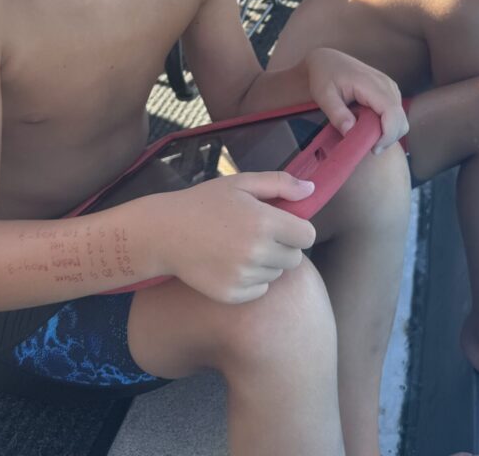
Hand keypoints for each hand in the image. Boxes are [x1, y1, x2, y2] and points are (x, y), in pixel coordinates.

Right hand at [156, 172, 316, 303]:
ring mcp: (244, 276)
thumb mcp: (242, 183)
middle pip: (295, 258)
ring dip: (267, 263)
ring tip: (241, 248)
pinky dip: (253, 281)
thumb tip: (312, 190)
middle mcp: (257, 251)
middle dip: (284, 247)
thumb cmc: (206, 202)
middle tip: (259, 235)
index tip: (283, 225)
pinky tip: (232, 264)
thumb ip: (280, 184)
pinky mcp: (232, 295)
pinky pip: (260, 291)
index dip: (298, 229)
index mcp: (264, 221)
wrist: (166, 232)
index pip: (308, 236)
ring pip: (277, 274)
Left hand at [304, 47, 407, 152]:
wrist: (327, 60)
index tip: (373, 148)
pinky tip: (370, 127)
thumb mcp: (323, 96)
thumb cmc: (324, 76)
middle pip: (401, 119)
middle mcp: (386, 84)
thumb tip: (350, 131)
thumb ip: (337, 114)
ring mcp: (390, 86)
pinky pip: (396, 114)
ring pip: (401, 118)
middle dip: (388, 138)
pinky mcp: (389, 91)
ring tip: (367, 138)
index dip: (388, 134)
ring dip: (389, 133)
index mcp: (371, 84)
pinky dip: (388, 126)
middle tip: (369, 148)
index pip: (392, 112)